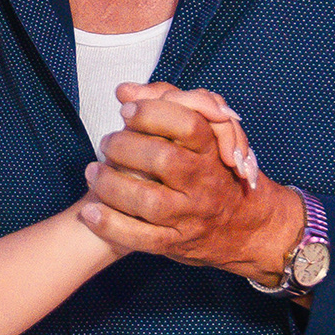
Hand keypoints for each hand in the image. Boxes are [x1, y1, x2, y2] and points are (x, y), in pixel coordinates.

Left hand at [81, 86, 304, 280]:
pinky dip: (111, 225)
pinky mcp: (175, 243)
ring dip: (112, 185)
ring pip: (149, 201)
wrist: (244, 228)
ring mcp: (190, 216)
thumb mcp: (205, 134)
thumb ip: (168, 105)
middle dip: (126, 147)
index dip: (153, 113)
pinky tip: (89, 213)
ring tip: (92, 172)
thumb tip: (125, 91)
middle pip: (165, 160)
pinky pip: (141, 238)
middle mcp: (204, 183)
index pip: (188, 124)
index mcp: (213, 151)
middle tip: (107, 142)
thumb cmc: (213, 171)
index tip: (127, 110)